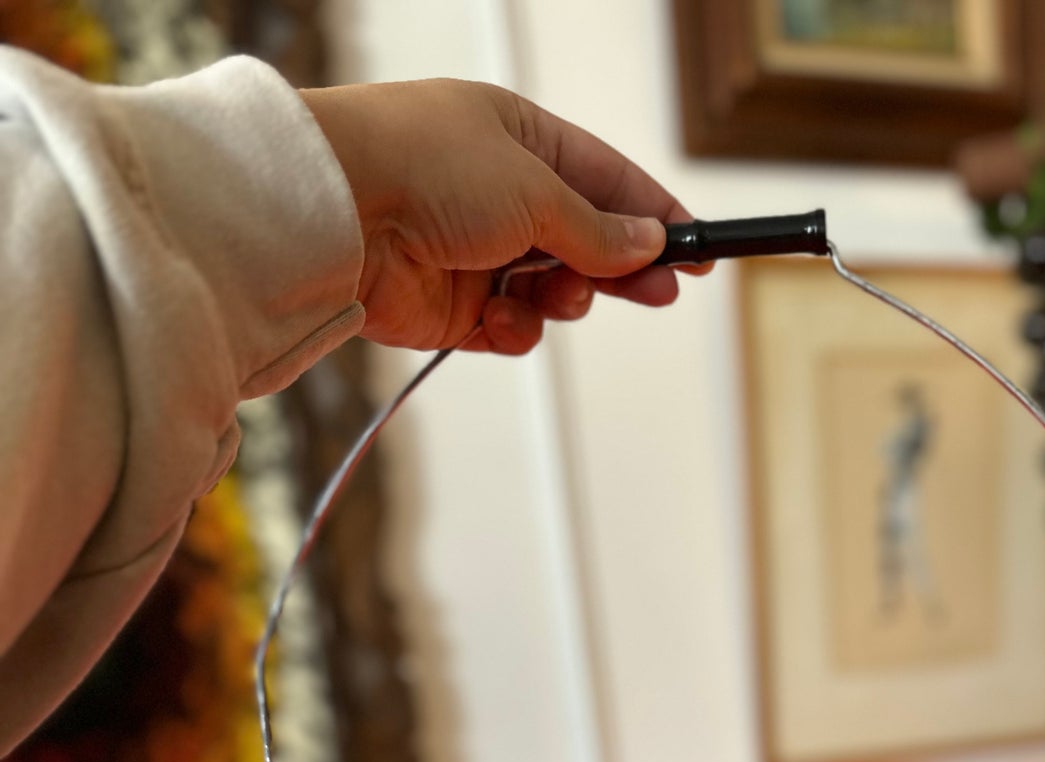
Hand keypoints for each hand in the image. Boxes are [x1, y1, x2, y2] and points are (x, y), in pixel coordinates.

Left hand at [300, 80, 697, 354]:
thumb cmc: (424, 166)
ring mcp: (474, 252)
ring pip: (551, 292)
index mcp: (519, 137)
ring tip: (554, 297)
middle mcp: (498, 193)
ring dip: (561, 300)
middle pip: (586, 241)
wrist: (335, 212)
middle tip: (659, 292)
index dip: (654, 215)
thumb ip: (596, 227)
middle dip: (620, 268)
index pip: (606, 179)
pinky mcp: (451, 306)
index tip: (698, 248)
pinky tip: (499, 319)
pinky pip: (509, 327)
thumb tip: (647, 240)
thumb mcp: (534, 188)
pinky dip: (513, 329)